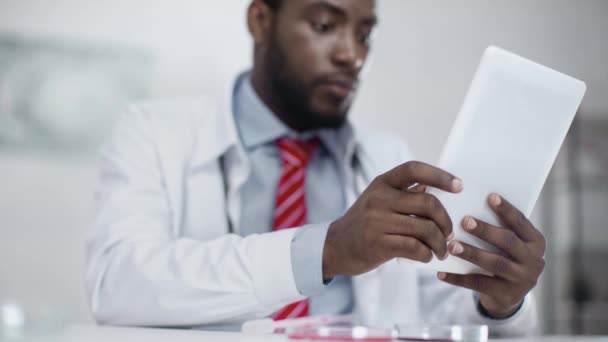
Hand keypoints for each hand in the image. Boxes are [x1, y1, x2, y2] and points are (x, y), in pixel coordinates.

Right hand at [322, 161, 462, 279]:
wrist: (334, 247)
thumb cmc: (364, 224)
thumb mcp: (379, 200)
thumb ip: (404, 193)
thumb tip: (433, 186)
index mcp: (382, 183)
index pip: (414, 169)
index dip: (440, 175)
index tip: (459, 186)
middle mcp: (379, 199)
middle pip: (428, 203)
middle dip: (445, 221)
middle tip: (448, 234)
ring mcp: (377, 221)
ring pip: (425, 229)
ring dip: (440, 243)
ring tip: (441, 251)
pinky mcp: (378, 244)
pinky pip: (415, 248)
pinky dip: (427, 255)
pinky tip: (426, 257)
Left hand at [438, 193, 545, 317]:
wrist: (509, 295)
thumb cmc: (503, 256)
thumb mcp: (509, 243)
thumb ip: (498, 226)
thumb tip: (468, 201)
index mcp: (536, 242)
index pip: (521, 222)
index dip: (506, 210)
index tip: (490, 196)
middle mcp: (534, 261)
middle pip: (508, 242)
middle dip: (486, 230)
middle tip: (465, 221)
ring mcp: (522, 280)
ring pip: (495, 263)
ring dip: (472, 253)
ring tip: (452, 245)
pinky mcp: (507, 296)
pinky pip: (479, 285)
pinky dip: (458, 279)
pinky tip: (441, 273)